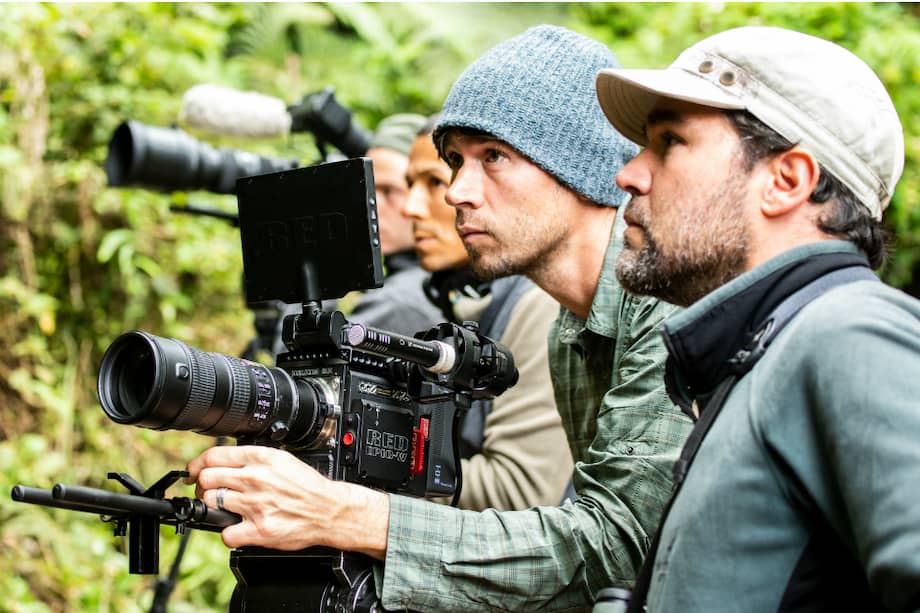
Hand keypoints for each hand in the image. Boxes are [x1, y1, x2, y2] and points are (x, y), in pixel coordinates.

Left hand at [185, 445, 389, 557]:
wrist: (329, 510)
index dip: (197, 465)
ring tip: (227, 509)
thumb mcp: (282, 460)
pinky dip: (228, 533)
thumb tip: (225, 462)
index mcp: (261, 459)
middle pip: (206, 479)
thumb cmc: (307, 487)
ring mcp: (255, 505)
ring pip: (211, 503)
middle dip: (203, 486)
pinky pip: (226, 534)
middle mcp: (255, 479)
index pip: (213, 456)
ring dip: (214, 508)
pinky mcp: (259, 530)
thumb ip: (253, 460)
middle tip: (209, 492)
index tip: (194, 472)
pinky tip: (238, 528)